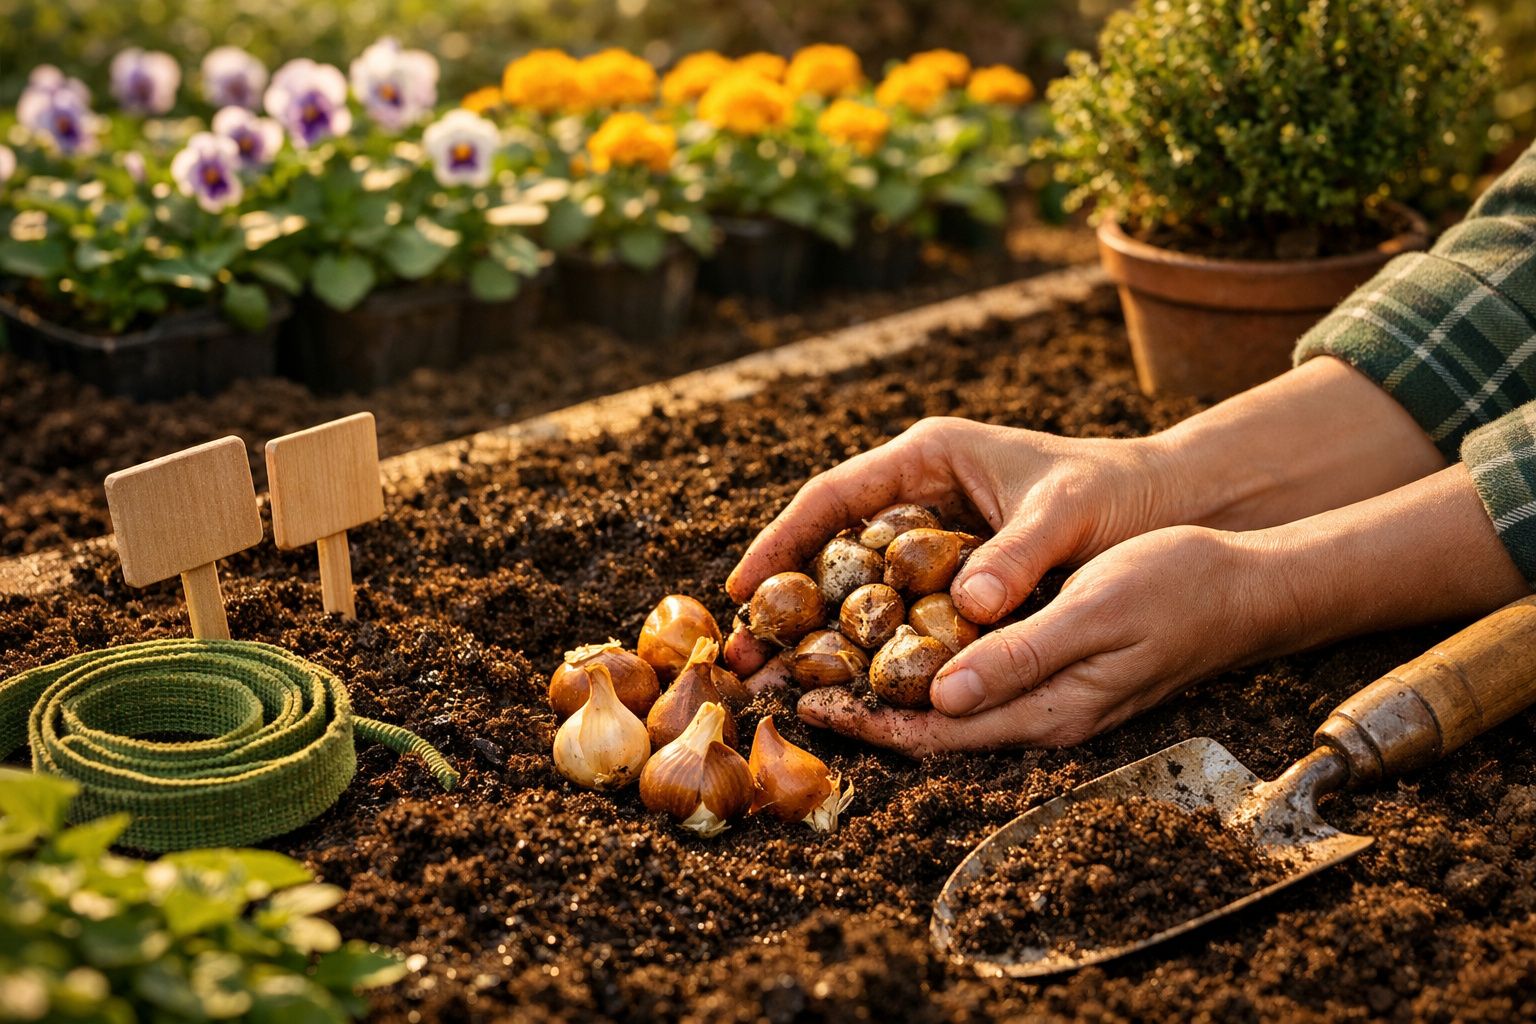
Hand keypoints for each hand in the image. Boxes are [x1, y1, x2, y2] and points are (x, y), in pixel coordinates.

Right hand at [723, 416, 1184, 675]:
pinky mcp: (950, 568)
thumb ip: (1016, 556)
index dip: (780, 543)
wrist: (1167, 503)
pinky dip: (868, 640)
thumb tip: (971, 608)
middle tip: (740, 655)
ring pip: (855, 580)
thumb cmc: (1114, 492)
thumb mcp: (1065, 516)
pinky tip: (843, 682)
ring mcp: (931, 531)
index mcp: (929, 457)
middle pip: (830, 545)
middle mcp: (917, 491)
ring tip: (771, 678)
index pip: (832, 497)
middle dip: (782, 600)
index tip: (738, 589)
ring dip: (816, 628)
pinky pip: (895, 606)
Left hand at [797, 526, 1273, 753]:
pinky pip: (979, 683)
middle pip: (932, 730)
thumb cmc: (1177, 587)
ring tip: (828, 669)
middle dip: (862, 714)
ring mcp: (1052, 697)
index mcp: (1047, 709)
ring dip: (889, 694)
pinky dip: (929, 670)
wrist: (1247, 586)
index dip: (868, 722)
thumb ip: (1021, 656)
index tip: (807, 704)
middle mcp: (1042, 715)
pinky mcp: (1059, 671)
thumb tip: (942, 696)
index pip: (936, 732)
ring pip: (951, 709)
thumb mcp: (1096, 612)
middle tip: (793, 689)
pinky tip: (903, 644)